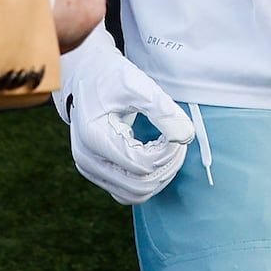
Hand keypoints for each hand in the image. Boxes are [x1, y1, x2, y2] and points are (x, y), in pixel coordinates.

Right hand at [53, 24, 194, 200]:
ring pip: (135, 194)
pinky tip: (156, 156)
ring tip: (169, 149)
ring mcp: (89, 168)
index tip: (178, 132)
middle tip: (179, 141)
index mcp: (94, 136)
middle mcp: (87, 158)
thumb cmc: (109, 77)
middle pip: (140, 186)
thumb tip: (185, 136)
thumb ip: (163, 110)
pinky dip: (147, 180)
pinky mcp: (96, 172)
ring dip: (159, 177)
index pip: (142, 164)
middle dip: (168, 166)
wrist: (84, 76)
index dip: (169, 153)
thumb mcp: (137, 84)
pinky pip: (127, 191)